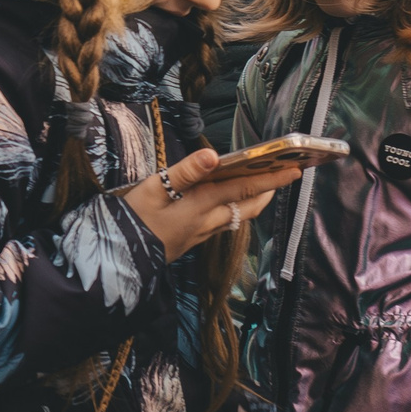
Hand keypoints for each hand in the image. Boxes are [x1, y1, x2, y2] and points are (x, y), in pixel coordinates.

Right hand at [122, 146, 300, 261]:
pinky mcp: (189, 242)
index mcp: (200, 204)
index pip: (242, 188)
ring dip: (251, 204)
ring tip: (258, 190)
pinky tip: (224, 209)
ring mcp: (198, 235)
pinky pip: (220, 226)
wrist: (117, 255)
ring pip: (235, 219)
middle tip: (281, 179)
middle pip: (246, 208)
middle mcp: (206, 221)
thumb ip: (184, 172)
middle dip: (266, 193)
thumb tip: (213, 156)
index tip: (294, 170)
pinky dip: (231, 214)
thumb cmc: (132, 218)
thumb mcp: (153, 189)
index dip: (270, 178)